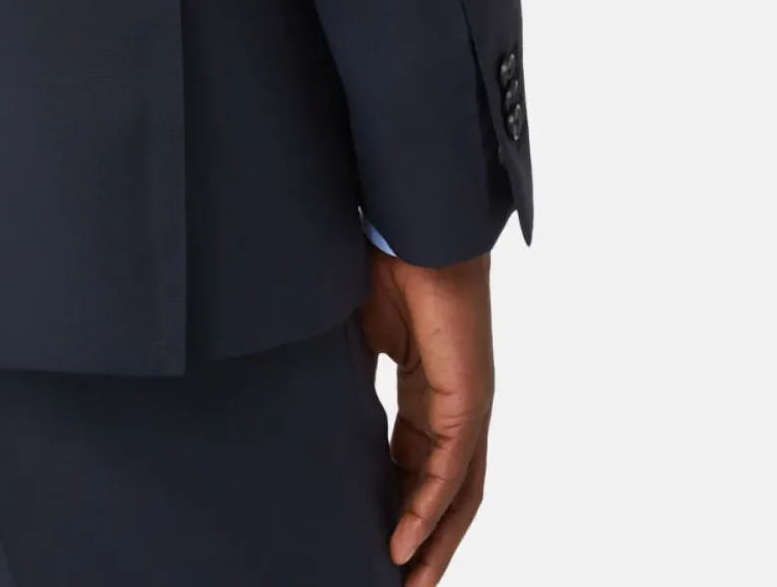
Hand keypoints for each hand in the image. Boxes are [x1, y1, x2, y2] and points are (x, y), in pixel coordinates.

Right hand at [359, 248, 492, 582]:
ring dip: (432, 543)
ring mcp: (466, 406)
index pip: (416, 465)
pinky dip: (426, 511)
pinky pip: (449, 471)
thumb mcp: (356, 332)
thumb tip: (308, 397)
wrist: (416, 227)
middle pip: (444, 492)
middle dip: (423, 541)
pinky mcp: (468, 401)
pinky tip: (404, 543)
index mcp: (428, 389)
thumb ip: (346, 372)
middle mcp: (454, 405)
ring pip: (454, 494)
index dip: (396, 504)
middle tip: (398, 583)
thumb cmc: (388, 261)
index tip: (374, 540)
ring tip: (406, 583)